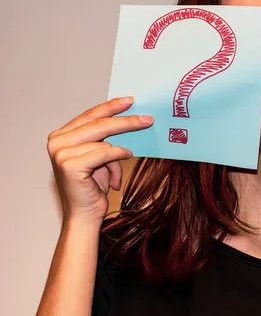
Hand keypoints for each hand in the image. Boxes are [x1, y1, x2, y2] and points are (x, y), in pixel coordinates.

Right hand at [47, 97, 153, 224]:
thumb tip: (132, 122)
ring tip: (129, 156)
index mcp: (61, 136)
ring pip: (104, 139)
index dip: (111, 107)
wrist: (84, 215)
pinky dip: (119, 155)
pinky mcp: (71, 165)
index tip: (130, 100)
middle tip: (147, 119)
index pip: (90, 115)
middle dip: (126, 121)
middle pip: (98, 123)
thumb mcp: (101, 158)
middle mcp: (57, 142)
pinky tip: (127, 156)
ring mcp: (61, 153)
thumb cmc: (93, 187)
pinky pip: (105, 153)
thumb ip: (107, 140)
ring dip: (121, 151)